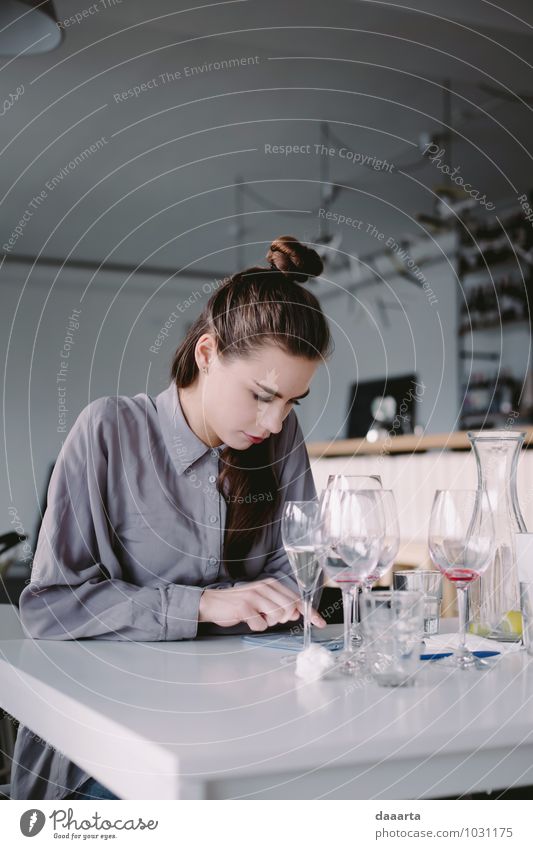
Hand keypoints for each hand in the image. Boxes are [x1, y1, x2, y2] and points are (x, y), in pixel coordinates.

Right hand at [198, 577, 326, 630]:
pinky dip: (255, 627)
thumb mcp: (260, 598)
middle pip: (288, 609)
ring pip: (277, 617)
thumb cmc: (238, 603)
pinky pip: (261, 625)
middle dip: (281, 618)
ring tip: (254, 615)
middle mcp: (264, 587)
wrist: (211, 603)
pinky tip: (246, 619)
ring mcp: (254, 597)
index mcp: (270, 584)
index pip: (296, 598)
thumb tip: (295, 613)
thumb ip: (278, 603)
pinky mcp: (245, 608)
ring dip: (267, 622)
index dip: (310, 612)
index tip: (320, 622)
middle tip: (265, 615)